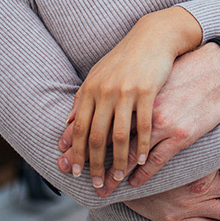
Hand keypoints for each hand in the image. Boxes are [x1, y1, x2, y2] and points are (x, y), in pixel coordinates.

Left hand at [67, 6, 200, 188]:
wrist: (153, 36)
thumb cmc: (125, 58)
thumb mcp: (98, 75)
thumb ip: (82, 99)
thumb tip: (66, 124)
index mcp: (90, 88)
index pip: (78, 127)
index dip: (75, 152)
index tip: (73, 172)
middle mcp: (105, 91)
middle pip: (95, 136)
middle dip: (94, 164)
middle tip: (96, 183)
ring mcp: (126, 91)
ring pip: (118, 136)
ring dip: (118, 161)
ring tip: (118, 178)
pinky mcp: (148, 91)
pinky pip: (143, 125)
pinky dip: (141, 146)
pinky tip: (142, 159)